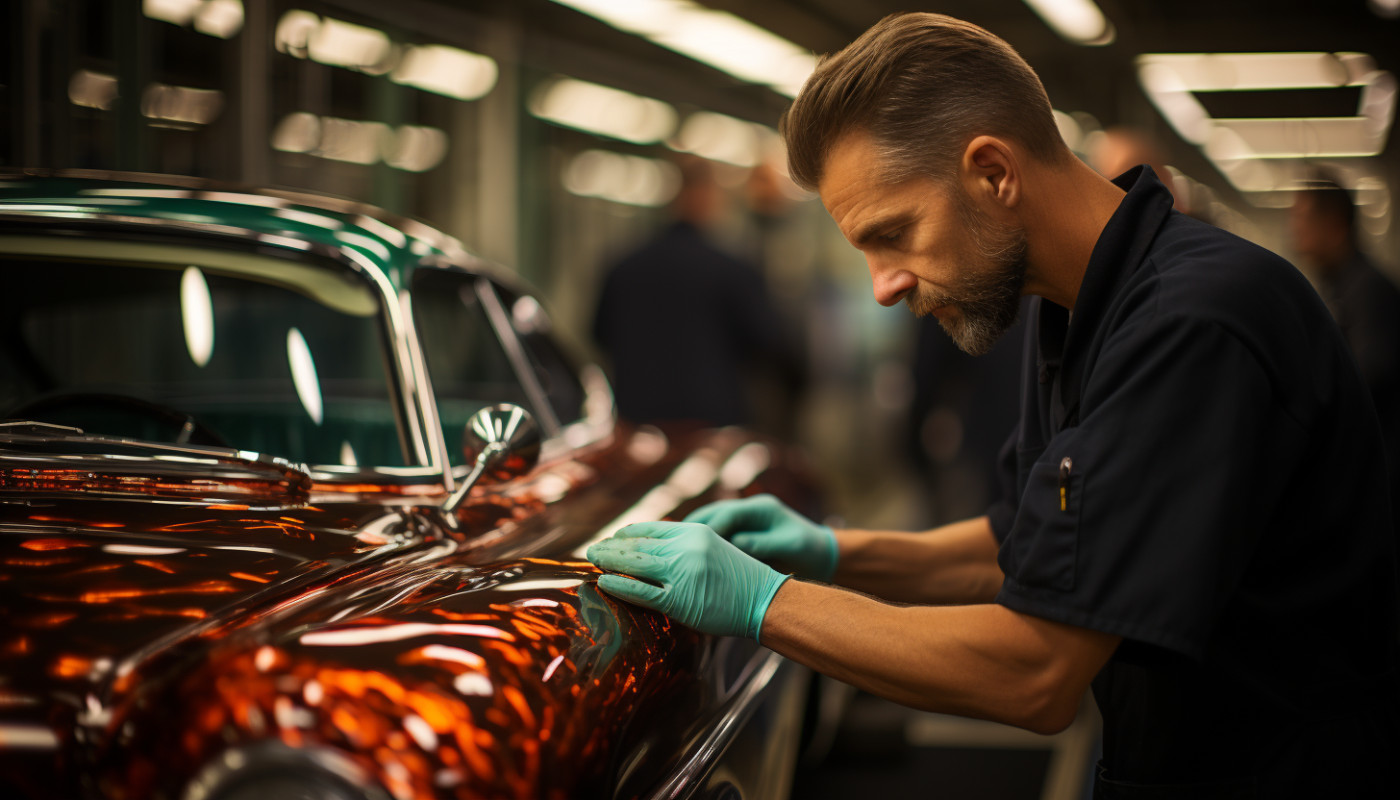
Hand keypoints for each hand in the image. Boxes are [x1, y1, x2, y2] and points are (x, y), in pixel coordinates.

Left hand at [585, 522, 789, 641]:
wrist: (765, 599)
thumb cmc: (741, 578)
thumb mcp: (714, 548)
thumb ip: (686, 545)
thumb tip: (653, 548)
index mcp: (694, 531)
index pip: (650, 528)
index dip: (626, 534)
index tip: (612, 539)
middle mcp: (686, 547)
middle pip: (637, 544)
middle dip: (610, 547)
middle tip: (591, 550)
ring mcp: (681, 573)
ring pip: (634, 564)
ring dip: (608, 562)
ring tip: (592, 562)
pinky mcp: (679, 600)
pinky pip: (640, 591)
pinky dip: (618, 586)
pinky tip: (604, 583)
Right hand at [685, 494, 837, 581]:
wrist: (822, 556)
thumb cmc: (808, 550)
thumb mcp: (790, 546)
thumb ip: (763, 544)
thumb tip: (737, 544)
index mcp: (761, 508)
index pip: (727, 514)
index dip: (709, 529)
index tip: (691, 545)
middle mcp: (749, 511)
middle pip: (711, 515)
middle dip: (690, 530)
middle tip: (671, 546)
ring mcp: (745, 522)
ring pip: (709, 525)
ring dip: (692, 538)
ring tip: (674, 554)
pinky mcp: (742, 535)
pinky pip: (716, 537)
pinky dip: (702, 547)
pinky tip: (689, 560)